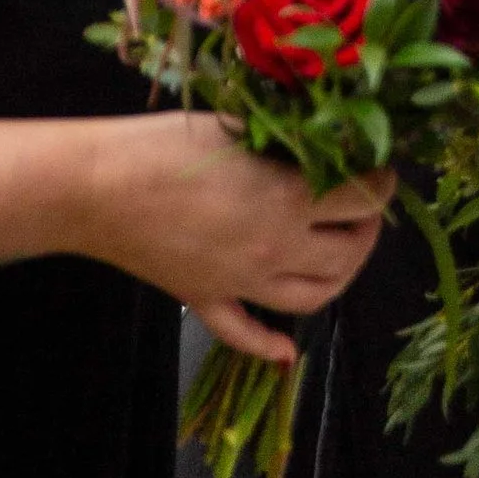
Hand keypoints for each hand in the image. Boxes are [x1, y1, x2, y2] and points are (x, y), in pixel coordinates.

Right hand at [77, 112, 394, 363]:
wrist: (96, 187)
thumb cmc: (167, 144)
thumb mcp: (241, 126)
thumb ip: (289, 140)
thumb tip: (330, 138)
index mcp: (289, 201)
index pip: (364, 200)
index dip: (382, 182)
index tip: (380, 165)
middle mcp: (275, 250)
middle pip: (348, 254)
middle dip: (368, 227)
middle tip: (365, 204)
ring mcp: (240, 283)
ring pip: (313, 298)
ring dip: (340, 276)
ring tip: (342, 248)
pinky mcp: (205, 300)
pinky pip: (245, 335)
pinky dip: (271, 347)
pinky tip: (288, 351)